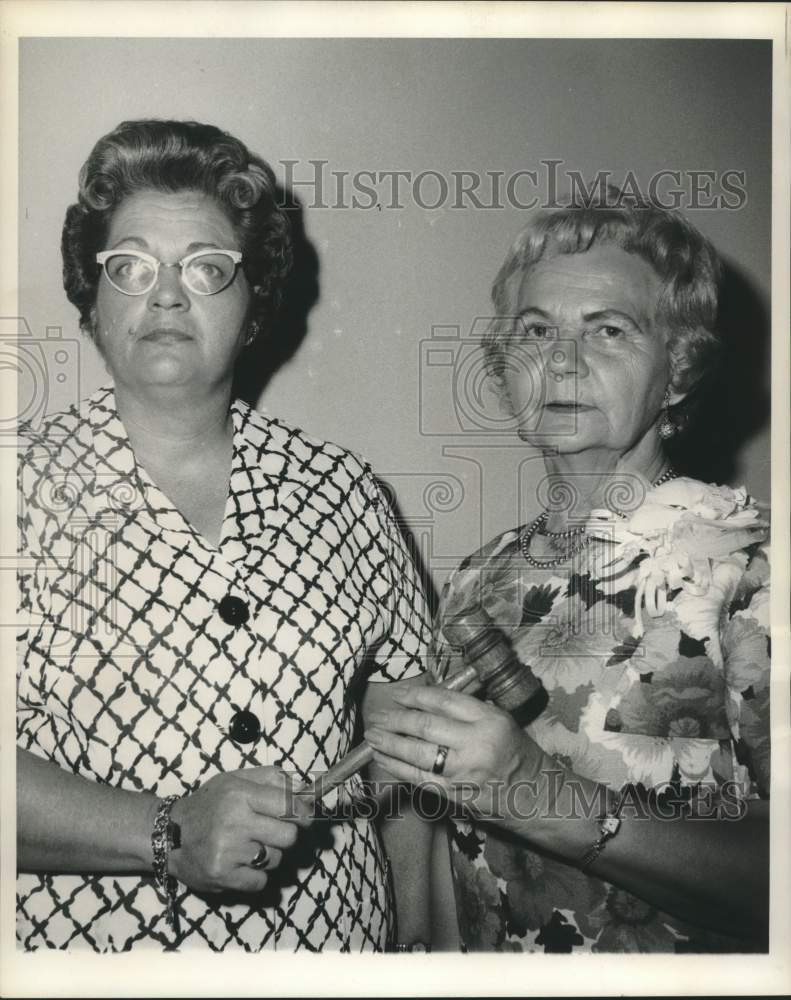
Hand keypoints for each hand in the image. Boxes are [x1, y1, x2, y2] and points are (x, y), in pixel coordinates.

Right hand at [168, 766, 312, 893]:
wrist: (170, 835)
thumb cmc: (209, 804)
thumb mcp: (235, 780)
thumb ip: (271, 779)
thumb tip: (304, 789)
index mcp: (240, 794)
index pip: (289, 805)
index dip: (303, 812)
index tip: (305, 816)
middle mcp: (234, 822)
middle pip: (289, 836)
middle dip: (285, 835)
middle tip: (270, 832)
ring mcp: (228, 851)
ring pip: (276, 859)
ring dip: (268, 855)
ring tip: (247, 846)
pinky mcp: (223, 876)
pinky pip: (261, 881)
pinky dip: (256, 875)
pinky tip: (240, 863)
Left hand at [364, 685, 547, 819]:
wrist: (537, 795)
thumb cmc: (516, 752)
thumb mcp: (500, 720)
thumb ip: (466, 710)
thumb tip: (425, 700)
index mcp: (489, 720)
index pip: (444, 702)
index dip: (416, 696)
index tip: (398, 694)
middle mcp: (476, 744)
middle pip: (426, 726)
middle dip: (397, 719)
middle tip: (379, 715)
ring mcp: (463, 772)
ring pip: (417, 753)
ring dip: (390, 743)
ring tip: (373, 735)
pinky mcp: (455, 794)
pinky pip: (419, 778)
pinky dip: (397, 768)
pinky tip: (383, 759)